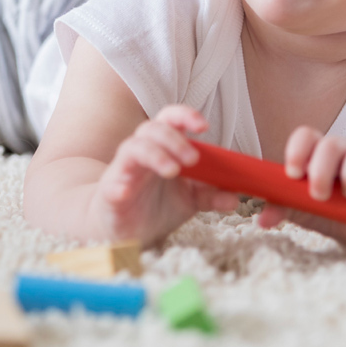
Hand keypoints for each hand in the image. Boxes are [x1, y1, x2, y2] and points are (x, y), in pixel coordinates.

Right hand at [93, 105, 239, 243]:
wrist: (126, 230)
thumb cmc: (156, 205)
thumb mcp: (189, 200)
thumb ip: (210, 195)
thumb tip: (235, 198)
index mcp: (162, 147)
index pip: (171, 120)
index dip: (185, 116)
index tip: (204, 126)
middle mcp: (141, 152)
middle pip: (152, 128)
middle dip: (174, 138)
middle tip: (193, 158)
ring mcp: (123, 170)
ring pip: (133, 148)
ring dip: (154, 155)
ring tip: (172, 170)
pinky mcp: (110, 192)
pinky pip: (112, 184)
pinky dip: (120, 185)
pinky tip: (126, 191)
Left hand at [257, 127, 345, 249]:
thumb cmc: (329, 210)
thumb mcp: (304, 210)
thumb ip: (284, 208)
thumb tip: (262, 219)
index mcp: (315, 153)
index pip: (305, 136)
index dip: (298, 151)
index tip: (293, 174)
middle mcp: (339, 151)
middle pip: (330, 144)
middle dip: (321, 171)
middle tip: (318, 195)